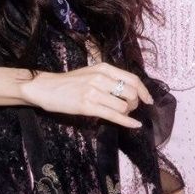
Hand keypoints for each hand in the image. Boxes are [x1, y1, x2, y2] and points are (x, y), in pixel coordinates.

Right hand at [20, 62, 152, 128]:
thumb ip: (109, 77)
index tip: (149, 100)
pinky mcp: (87, 106)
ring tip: (121, 114)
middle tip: (130, 109)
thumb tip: (130, 89)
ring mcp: (94, 92)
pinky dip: (126, 122)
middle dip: (135, 103)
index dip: (144, 91)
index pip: (133, 78)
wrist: (45, 88)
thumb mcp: (92, 72)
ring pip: (123, 105)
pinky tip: (134, 125)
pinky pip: (113, 115)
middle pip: (131, 93)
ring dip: (127, 113)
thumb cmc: (69, 82)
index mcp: (104, 68)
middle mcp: (101, 78)